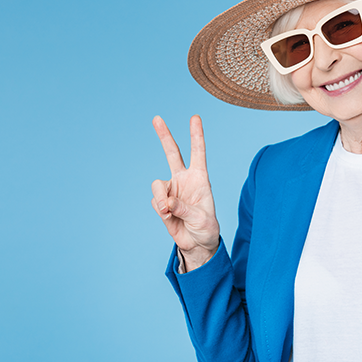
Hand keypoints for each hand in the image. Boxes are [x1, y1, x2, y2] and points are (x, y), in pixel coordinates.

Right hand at [151, 115, 219, 270]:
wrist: (196, 244)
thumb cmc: (206, 228)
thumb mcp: (201, 219)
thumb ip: (184, 208)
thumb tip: (165, 202)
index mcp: (200, 178)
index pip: (198, 153)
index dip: (196, 135)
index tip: (194, 118)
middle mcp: (184, 179)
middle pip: (172, 153)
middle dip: (164, 135)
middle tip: (156, 118)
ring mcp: (171, 190)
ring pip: (157, 185)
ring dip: (161, 198)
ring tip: (169, 211)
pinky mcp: (161, 202)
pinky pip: (155, 202)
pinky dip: (161, 210)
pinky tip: (169, 217)